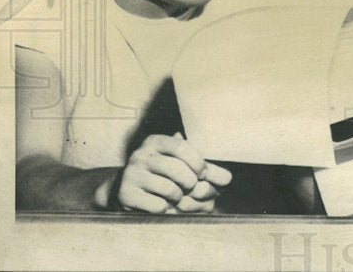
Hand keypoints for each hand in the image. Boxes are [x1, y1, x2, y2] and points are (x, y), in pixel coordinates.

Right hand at [115, 133, 231, 213]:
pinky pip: (158, 206)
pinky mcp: (126, 195)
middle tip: (193, 189)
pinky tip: (165, 206)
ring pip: (169, 189)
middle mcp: (141, 155)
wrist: (127, 191)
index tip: (204, 173)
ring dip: (180, 197)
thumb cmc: (162, 175)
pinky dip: (168, 210)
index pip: (182, 147)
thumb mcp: (178, 163)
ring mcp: (131, 175)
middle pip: (177, 169)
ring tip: (178, 197)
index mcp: (156, 141)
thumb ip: (202, 167)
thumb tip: (227, 178)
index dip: (198, 162)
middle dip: (192, 183)